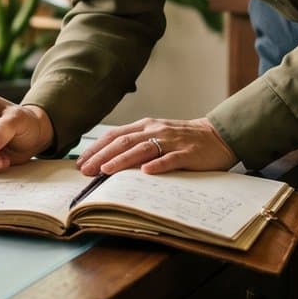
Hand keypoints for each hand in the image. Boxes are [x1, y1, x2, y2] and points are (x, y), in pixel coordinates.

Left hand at [76, 117, 237, 175]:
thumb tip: (107, 160)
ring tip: (105, 171)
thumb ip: (136, 144)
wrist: (217, 135)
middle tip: (85, 171)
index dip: (96, 149)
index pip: (114, 136)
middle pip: (123, 142)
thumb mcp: (156, 135)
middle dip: (101, 157)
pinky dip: (158, 165)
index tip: (80, 162)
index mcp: (145, 126)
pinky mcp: (188, 153)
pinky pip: (171, 159)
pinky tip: (145, 172)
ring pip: (142, 149)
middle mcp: (155, 130)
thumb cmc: (182, 138)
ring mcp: (172, 141)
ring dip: (122, 160)